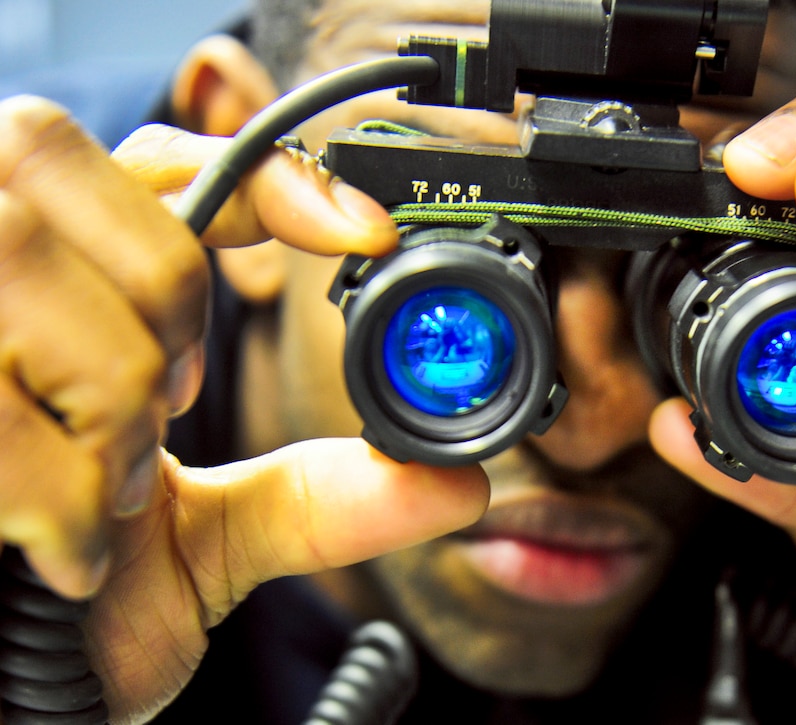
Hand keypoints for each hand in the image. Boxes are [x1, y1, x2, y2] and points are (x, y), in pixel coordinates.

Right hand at [0, 96, 488, 722]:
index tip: (367, 234)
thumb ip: (319, 498)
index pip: (148, 161)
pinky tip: (71, 548)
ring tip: (115, 487)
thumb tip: (457, 487)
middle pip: (61, 164)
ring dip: (107, 392)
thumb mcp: (208, 541)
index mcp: (58, 290)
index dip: (259, 174)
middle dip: (158, 290)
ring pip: (19, 257)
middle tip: (173, 399)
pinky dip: (60, 490)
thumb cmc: (80, 605)